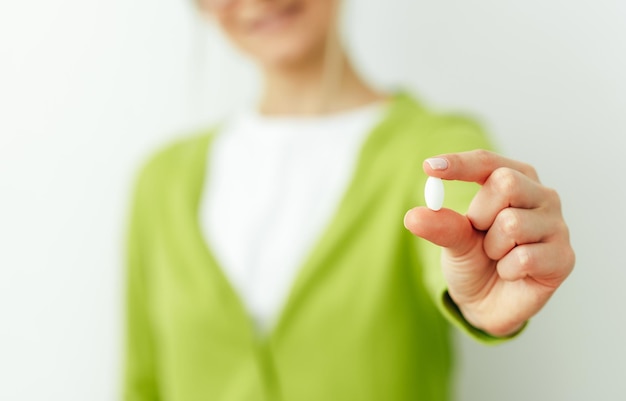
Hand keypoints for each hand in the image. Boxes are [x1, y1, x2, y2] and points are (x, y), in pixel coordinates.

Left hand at [404, 150, 574, 336]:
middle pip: (505, 183)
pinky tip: (511, 273)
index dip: (459, 164)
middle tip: (480, 234)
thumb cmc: (474, 259)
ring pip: (512, 223)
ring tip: (498, 256)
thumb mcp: (452, 240)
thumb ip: (440, 226)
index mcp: (516, 179)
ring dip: (492, 247)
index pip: (487, 162)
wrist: (486, 303)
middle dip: (479, 214)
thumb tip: (413, 216)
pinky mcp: (564, 258)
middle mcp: (542, 196)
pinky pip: (524, 258)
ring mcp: (557, 226)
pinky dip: (506, 270)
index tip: (429, 167)